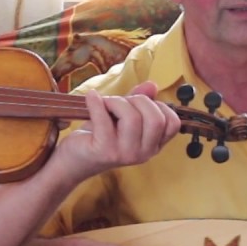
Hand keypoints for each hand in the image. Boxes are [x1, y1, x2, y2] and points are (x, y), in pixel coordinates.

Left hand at [57, 81, 180, 182]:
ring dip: (116, 102)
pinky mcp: (104, 150)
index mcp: (153, 145)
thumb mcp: (123, 117)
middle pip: (155, 119)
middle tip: (120, 102)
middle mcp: (143, 153)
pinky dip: (96, 103)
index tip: (139, 103)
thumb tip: (152, 85)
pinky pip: (104, 119)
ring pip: (132, 117)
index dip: (159, 106)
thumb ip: (139, 102)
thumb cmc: (100, 136)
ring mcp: (125, 154)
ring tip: (104, 103)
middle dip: (138, 101)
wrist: (74, 160)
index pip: (172, 123)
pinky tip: (91, 97)